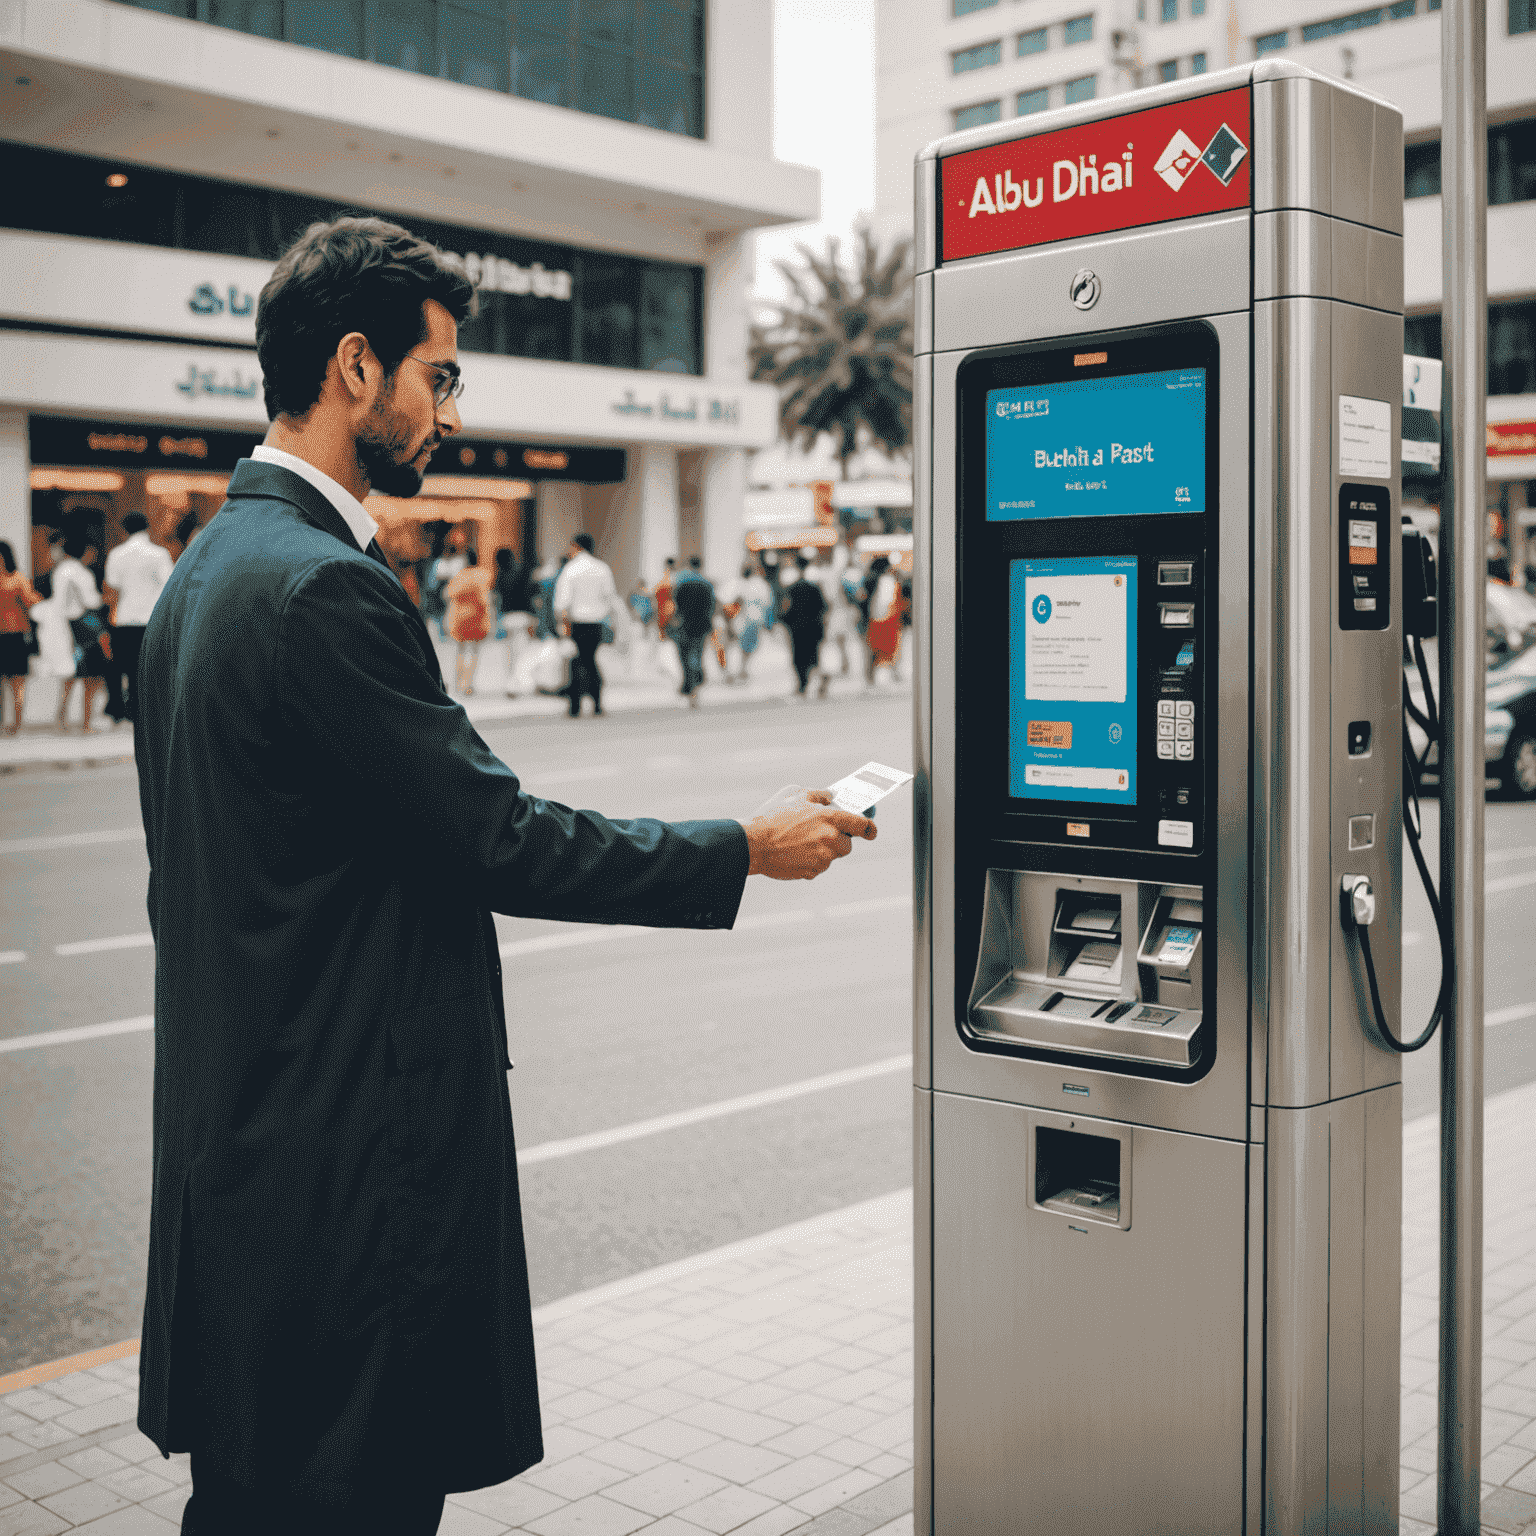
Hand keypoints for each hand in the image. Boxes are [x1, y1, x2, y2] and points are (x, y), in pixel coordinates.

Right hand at [740, 789, 875, 880]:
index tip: (871, 832)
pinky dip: (810, 861)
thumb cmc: (772, 816)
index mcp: (830, 818)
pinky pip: (818, 867)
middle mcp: (830, 839)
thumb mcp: (795, 794)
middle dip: (838, 840)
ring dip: (823, 851)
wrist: (752, 844)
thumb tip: (831, 796)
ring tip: (800, 842)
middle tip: (820, 833)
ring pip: (832, 857)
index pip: (861, 825)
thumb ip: (818, 794)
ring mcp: (822, 859)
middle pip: (847, 845)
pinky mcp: (811, 872)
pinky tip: (794, 853)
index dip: (869, 828)